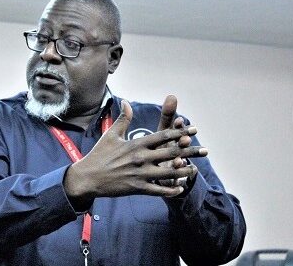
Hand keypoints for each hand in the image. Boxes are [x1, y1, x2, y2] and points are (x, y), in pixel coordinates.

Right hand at [63, 100, 207, 207]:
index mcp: (136, 144)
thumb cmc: (99, 154)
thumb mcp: (111, 134)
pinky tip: (180, 188)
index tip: (193, 130)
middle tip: (205, 150)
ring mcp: (140, 174)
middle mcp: (140, 158)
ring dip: (184, 171)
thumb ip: (123, 119)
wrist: (88, 177)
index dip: (180, 132)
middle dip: (190, 151)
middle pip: (171, 153)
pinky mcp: (137, 188)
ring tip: (195, 169)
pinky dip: (170, 189)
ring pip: (168, 172)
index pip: (163, 136)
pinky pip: (158, 189)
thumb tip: (127, 102)